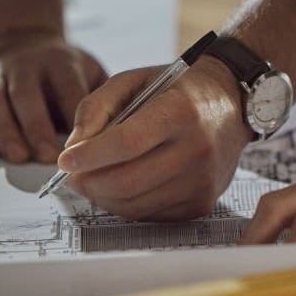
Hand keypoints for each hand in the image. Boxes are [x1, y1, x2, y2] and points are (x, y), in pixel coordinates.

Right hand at [0, 33, 106, 162]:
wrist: (24, 45)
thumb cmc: (66, 74)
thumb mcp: (91, 74)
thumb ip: (102, 101)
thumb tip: (113, 138)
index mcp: (59, 61)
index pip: (66, 86)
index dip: (72, 116)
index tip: (80, 146)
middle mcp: (23, 65)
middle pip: (25, 93)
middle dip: (36, 126)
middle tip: (48, 157)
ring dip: (4, 130)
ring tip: (18, 156)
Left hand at [57, 56, 252, 219]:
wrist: (231, 104)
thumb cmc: (178, 90)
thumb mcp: (134, 80)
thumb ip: (97, 106)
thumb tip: (73, 147)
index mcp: (181, 111)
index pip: (128, 143)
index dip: (90, 156)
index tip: (64, 160)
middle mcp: (197, 149)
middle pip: (128, 181)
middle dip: (89, 182)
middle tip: (72, 175)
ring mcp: (203, 181)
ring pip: (136, 205)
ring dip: (104, 197)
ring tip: (93, 180)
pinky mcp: (203, 203)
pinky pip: (151, 215)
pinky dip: (127, 205)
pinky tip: (120, 187)